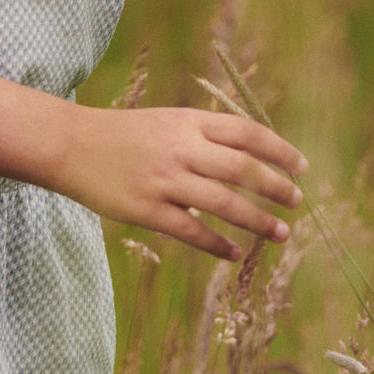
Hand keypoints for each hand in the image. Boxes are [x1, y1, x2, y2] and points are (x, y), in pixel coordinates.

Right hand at [54, 105, 307, 259]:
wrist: (72, 144)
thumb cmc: (127, 133)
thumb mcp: (169, 120)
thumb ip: (204, 134)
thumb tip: (251, 155)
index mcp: (189, 122)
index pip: (246, 133)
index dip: (279, 150)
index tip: (301, 166)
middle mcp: (181, 148)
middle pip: (242, 168)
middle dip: (276, 187)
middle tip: (298, 201)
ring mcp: (164, 180)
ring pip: (223, 203)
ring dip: (258, 220)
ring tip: (281, 234)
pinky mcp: (147, 210)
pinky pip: (192, 232)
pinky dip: (218, 245)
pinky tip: (236, 253)